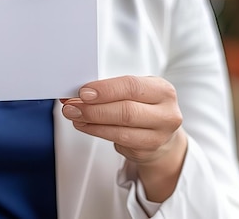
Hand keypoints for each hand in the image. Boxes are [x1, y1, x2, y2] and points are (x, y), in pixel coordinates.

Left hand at [61, 75, 187, 200]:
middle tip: (72, 106)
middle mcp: (166, 114)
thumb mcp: (136, 89)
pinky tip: (85, 125)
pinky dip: (97, 132)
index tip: (83, 92)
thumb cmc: (144, 104)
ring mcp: (158, 136)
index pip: (131, 87)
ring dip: (92, 123)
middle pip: (126, 112)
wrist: (162, 131)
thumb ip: (112, 88)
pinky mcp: (147, 152)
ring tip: (74, 116)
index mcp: (162, 90)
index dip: (105, 90)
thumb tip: (80, 91)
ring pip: (120, 131)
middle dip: (94, 109)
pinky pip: (118, 143)